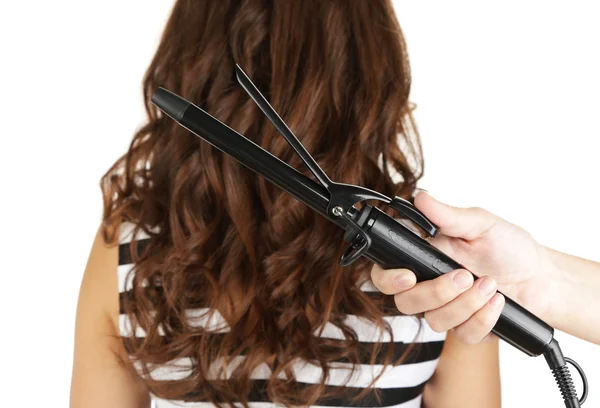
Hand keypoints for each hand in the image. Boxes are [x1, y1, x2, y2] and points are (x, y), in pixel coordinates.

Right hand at [370, 192, 560, 343]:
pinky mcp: (465, 328)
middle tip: (463, 276)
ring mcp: (446, 308)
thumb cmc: (509, 247)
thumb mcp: (480, 223)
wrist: (542, 278)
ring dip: (464, 304)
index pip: (386, 272)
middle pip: (405, 302)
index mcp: (423, 257)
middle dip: (434, 292)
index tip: (408, 276)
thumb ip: (447, 215)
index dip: (388, 278)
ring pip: (433, 320)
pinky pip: (462, 333)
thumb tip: (420, 197)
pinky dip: (482, 318)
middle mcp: (428, 284)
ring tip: (489, 284)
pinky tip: (497, 303)